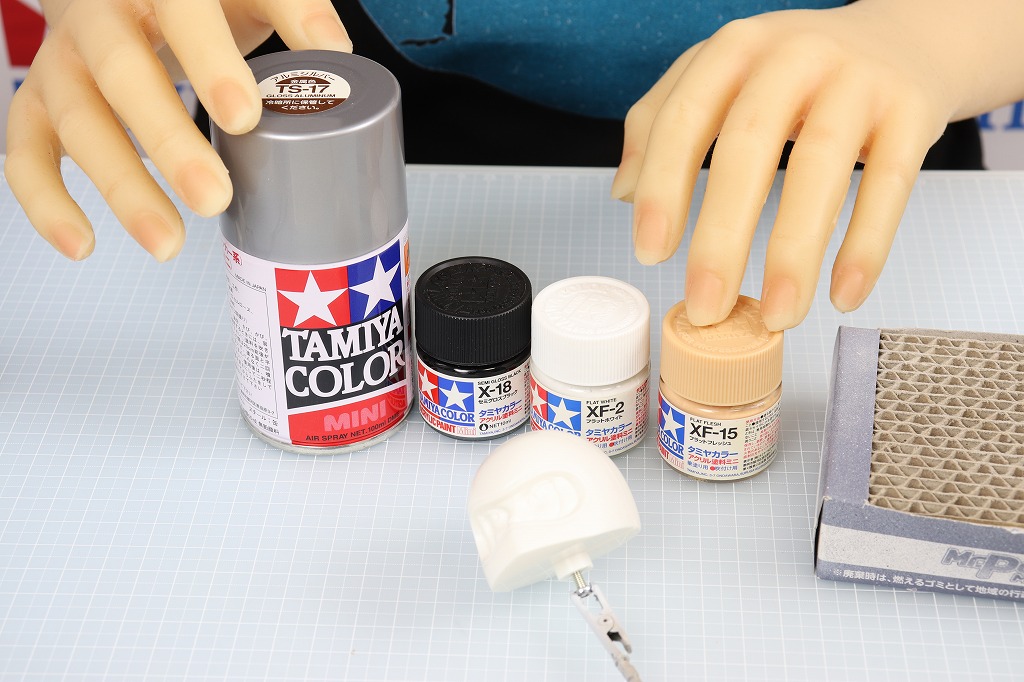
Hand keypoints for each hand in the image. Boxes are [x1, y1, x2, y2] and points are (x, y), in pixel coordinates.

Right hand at [5, 0, 351, 261]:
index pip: (181, 12)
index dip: (211, 62)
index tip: (246, 117)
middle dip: (167, 141)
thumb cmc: (199, 0)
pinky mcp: (38, 105)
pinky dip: (45, 202)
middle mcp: (96, 17)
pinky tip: (83, 247)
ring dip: (120, 186)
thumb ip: (292, 7)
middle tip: (215, 197)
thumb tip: (335, 49)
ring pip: (74, 122)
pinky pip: (24, 153)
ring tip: (168, 243)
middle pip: (121, 74)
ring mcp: (61, 62)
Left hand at [611, 0, 1022, 330]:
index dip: (662, 188)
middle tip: (705, 307)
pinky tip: (843, 295)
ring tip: (777, 316)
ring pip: (823, 169)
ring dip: (794, 252)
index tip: (650, 254)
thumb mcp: (724, 78)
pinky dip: (867, 246)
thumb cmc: (795, 74)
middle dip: (721, 237)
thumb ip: (664, 124)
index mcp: (734, 50)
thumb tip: (622, 193)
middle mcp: (794, 55)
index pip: (684, 119)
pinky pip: (891, 185)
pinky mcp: (914, 110)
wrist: (905, 37)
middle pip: (748, 149)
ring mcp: (859, 79)